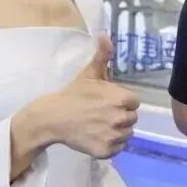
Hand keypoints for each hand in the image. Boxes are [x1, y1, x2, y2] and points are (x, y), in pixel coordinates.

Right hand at [49, 36, 139, 158]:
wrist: (53, 118)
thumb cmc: (73, 94)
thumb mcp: (89, 73)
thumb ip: (102, 55)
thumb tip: (104, 35)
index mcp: (121, 98)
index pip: (133, 102)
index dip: (121, 101)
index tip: (107, 101)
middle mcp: (120, 118)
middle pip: (131, 118)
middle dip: (120, 115)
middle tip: (101, 113)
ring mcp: (113, 136)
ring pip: (127, 134)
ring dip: (117, 130)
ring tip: (100, 125)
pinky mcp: (106, 151)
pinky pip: (119, 148)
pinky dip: (111, 144)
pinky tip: (98, 136)